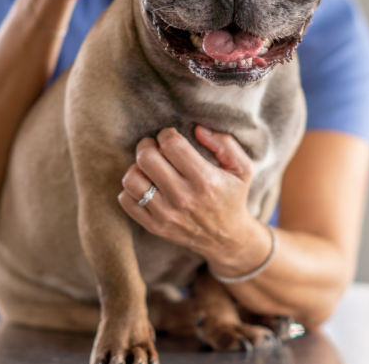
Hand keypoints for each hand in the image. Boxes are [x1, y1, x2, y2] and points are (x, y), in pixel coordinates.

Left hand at [118, 126, 263, 262]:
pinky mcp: (154, 226)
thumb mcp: (242, 168)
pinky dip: (131, 188)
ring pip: (132, 179)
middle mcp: (183, 198)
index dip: (167, 134)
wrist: (225, 239)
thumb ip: (225, 143)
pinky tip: (146, 185)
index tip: (171, 137)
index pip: (172, 145)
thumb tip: (197, 129)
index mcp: (205, 180)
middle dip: (147, 145)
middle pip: (147, 158)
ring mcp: (166, 214)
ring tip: (148, 167)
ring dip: (137, 167)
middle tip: (155, 147)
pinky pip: (126, 200)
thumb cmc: (232, 197)